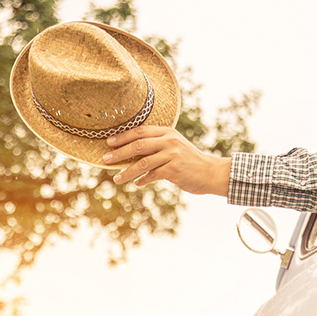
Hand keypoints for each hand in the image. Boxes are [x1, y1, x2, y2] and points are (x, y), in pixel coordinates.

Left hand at [102, 126, 230, 195]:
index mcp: (167, 132)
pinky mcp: (174, 170)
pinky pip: (153, 175)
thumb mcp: (175, 147)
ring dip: (127, 171)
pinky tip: (137, 183)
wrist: (211, 172)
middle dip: (120, 152)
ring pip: (143, 162)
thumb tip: (133, 152)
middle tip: (105, 159)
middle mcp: (169, 141)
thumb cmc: (189, 161)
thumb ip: (157, 146)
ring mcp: (172, 155)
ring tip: (116, 179)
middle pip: (139, 144)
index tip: (108, 142)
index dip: (123, 136)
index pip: (141, 131)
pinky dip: (143, 180)